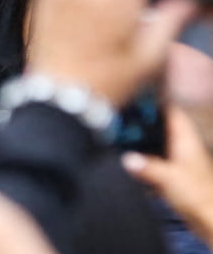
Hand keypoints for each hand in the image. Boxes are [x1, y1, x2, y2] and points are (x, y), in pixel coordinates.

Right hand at [123, 106, 212, 243]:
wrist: (210, 222)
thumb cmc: (199, 197)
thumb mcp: (168, 177)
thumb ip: (145, 165)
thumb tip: (125, 157)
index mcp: (186, 140)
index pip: (170, 111)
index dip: (153, 101)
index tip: (132, 97)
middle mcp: (182, 148)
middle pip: (159, 126)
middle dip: (140, 122)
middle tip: (117, 118)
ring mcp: (178, 162)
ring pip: (154, 144)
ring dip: (138, 142)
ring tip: (115, 138)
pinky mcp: (172, 177)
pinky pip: (151, 162)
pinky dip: (139, 161)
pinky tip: (124, 164)